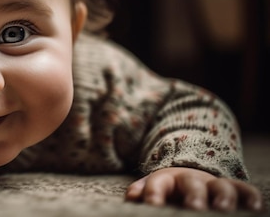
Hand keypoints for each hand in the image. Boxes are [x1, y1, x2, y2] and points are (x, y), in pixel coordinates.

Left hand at [125, 167, 263, 210]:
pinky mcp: (232, 189)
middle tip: (194, 209)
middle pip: (191, 184)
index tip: (152, 204)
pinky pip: (245, 189)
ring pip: (221, 187)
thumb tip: (131, 197)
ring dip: (223, 197)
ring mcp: (212, 184)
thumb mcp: (152, 190)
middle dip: (193, 197)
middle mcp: (190, 180)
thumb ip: (142, 193)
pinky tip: (255, 207)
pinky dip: (250, 196)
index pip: (157, 185)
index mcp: (165, 181)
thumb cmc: (166, 192)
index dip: (154, 194)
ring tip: (222, 209)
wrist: (186, 177)